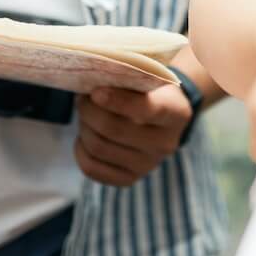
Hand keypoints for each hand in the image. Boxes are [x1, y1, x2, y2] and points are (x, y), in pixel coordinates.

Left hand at [74, 83, 193, 186]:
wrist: (164, 118)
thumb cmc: (151, 90)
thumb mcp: (150, 77)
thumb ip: (127, 77)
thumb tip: (90, 83)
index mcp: (175, 112)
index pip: (146, 109)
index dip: (117, 101)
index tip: (95, 92)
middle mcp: (165, 143)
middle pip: (113, 129)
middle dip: (89, 111)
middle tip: (83, 98)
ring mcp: (148, 165)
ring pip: (99, 147)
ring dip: (83, 127)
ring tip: (85, 114)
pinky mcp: (130, 178)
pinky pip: (92, 168)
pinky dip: (80, 150)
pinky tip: (84, 136)